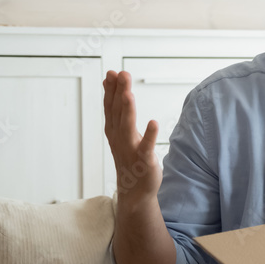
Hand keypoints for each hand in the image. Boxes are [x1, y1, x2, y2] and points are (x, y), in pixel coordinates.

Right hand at [103, 70, 161, 202]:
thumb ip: (120, 111)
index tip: (111, 73)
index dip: (111, 90)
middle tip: (121, 73)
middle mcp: (119, 138)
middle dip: (119, 92)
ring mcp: (130, 149)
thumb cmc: (130, 158)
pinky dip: (149, 135)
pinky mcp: (144, 160)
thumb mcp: (122, 132)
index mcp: (114, 131)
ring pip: (127, 126)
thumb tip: (117, 88)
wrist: (134, 190)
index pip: (111, 107)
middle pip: (117, 112)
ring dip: (128, 109)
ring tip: (129, 94)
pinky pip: (146, 147)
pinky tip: (153, 123)